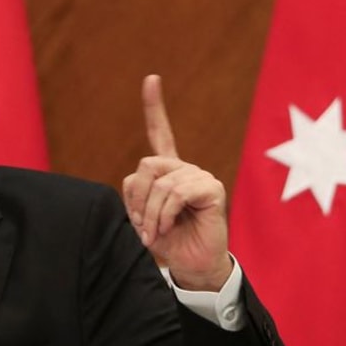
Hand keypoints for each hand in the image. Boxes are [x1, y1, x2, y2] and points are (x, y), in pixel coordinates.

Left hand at [122, 75, 232, 290]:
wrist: (192, 266)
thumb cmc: (168, 242)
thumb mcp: (141, 218)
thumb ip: (134, 195)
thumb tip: (135, 181)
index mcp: (168, 172)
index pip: (161, 134)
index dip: (154, 108)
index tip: (151, 79)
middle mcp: (185, 170)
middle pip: (146, 165)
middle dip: (137, 198)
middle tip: (140, 225)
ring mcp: (200, 178)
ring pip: (160, 183)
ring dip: (150, 214)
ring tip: (153, 233)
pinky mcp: (212, 190)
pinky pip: (176, 193)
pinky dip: (163, 215)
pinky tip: (165, 228)